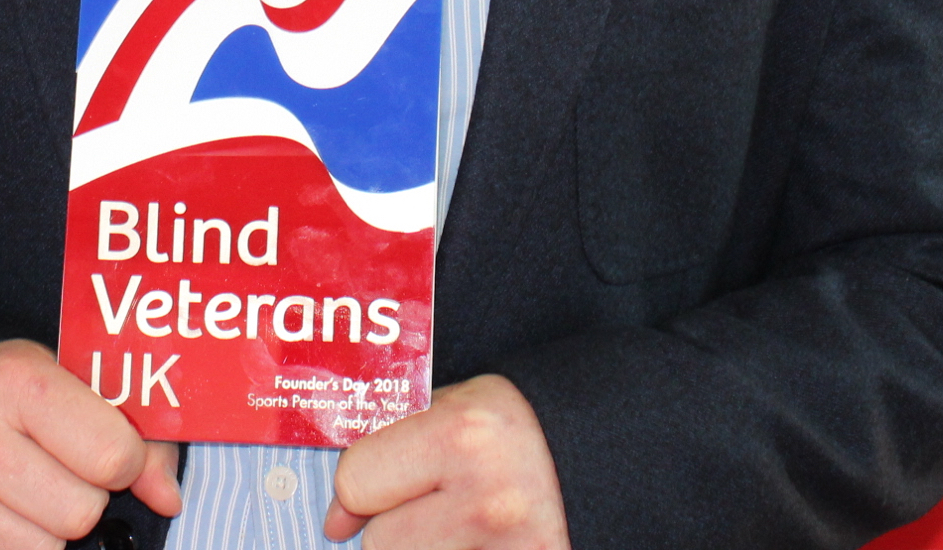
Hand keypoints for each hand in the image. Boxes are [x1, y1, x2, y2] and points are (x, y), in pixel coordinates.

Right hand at [0, 338, 180, 549]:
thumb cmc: (12, 407)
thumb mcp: (71, 392)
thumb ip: (137, 438)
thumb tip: (168, 500)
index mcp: (14, 378)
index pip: (115, 456)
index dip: (124, 463)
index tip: (101, 451)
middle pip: (83, 512)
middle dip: (82, 499)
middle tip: (51, 472)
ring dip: (48, 533)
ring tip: (22, 496)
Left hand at [324, 374, 568, 548]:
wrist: (607, 462)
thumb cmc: (520, 431)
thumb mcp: (458, 406)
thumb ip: (391, 445)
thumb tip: (334, 521)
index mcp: (465, 435)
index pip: (356, 481)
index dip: (358, 487)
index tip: (373, 489)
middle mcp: (488, 501)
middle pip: (380, 544)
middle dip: (394, 528)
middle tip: (433, 507)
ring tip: (459, 528)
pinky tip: (476, 543)